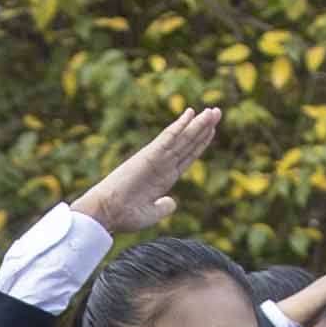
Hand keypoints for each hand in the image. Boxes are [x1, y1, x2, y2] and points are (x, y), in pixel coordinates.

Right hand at [76, 106, 218, 237]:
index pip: (187, 156)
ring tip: (213, 111)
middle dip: (203, 128)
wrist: (108, 212)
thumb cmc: (125, 215)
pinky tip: (190, 113)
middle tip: (217, 112)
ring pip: (182, 137)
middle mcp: (163, 165)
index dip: (200, 143)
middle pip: (188, 142)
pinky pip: (168, 137)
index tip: (212, 130)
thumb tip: (172, 202)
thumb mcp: (151, 214)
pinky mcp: (149, 155)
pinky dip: (179, 125)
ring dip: (197, 124)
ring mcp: (157, 158)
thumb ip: (164, 207)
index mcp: (165, 178)